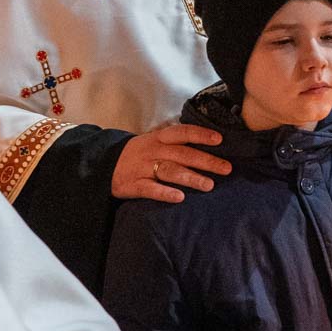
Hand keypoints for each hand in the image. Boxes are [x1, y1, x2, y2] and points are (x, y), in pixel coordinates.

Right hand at [109, 125, 231, 202]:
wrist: (105, 164)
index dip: (201, 135)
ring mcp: (143, 168)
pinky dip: (165, 193)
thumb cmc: (140, 154)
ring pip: (170, 171)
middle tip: (226, 168)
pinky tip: (179, 197)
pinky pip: (150, 189)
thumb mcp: (155, 142)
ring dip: (190, 177)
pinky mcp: (134, 185)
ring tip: (209, 185)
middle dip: (206, 161)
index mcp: (160, 138)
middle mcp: (153, 151)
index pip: (183, 132)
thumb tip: (211, 146)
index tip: (220, 140)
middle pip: (183, 154)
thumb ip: (178, 143)